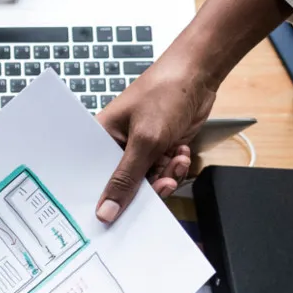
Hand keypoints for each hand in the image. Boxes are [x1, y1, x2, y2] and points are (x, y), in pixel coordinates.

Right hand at [95, 61, 213, 220]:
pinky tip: (181, 151)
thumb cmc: (163, 94)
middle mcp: (118, 146)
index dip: (105, 199)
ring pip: (149, 182)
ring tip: (175, 159)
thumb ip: (126, 179)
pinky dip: (176, 167)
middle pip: (124, 185)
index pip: (95, 178)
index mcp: (101, 138)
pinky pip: (164, 173)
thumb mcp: (145, 140)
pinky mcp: (160, 149)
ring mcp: (141, 148)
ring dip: (167, 175)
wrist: (198, 74)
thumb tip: (105, 212)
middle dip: (146, 187)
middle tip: (161, 183)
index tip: (116, 217)